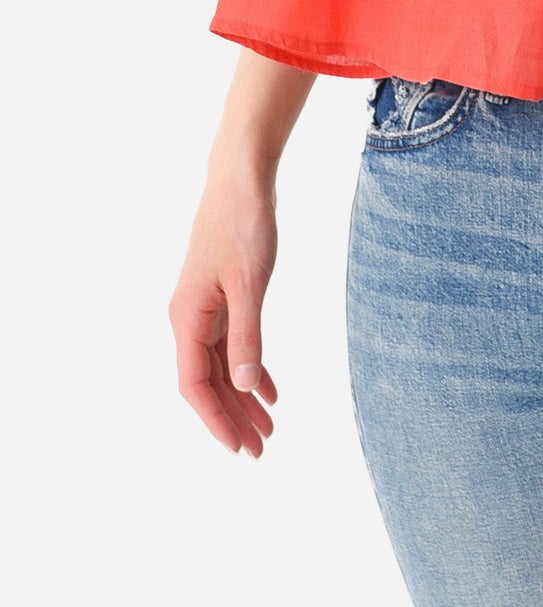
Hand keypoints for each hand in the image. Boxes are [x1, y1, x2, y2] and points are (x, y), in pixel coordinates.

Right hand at [169, 174, 279, 456]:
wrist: (242, 180)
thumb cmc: (243, 225)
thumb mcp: (249, 283)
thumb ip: (247, 335)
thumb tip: (243, 386)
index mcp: (187, 318)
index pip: (195, 384)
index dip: (216, 419)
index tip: (238, 447)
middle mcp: (190, 318)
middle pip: (208, 382)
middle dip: (232, 417)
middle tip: (260, 450)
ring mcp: (205, 308)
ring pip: (221, 366)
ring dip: (242, 397)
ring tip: (268, 428)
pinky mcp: (222, 297)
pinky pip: (232, 345)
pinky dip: (250, 368)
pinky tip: (268, 390)